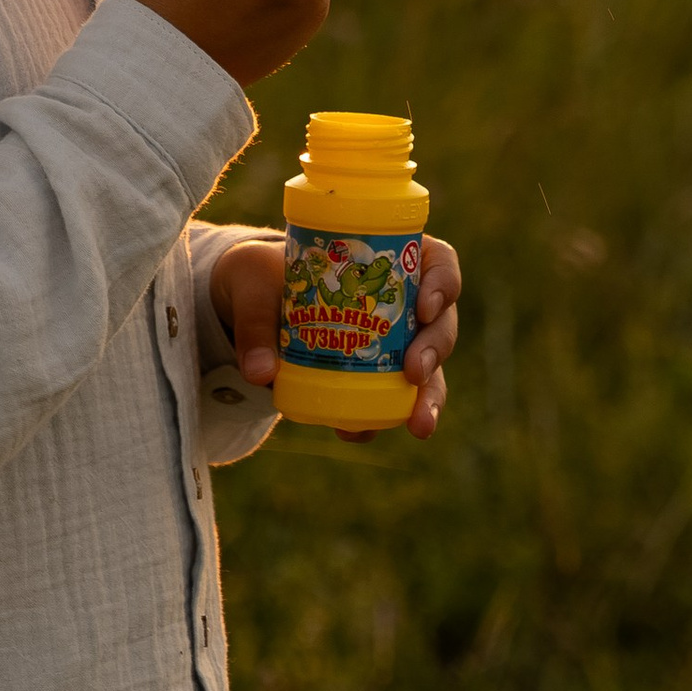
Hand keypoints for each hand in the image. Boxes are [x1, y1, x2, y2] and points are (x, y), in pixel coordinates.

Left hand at [210, 232, 463, 442]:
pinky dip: (382, 418)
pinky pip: (390, 400)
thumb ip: (255, 321)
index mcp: (389, 258)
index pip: (438, 263)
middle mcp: (402, 302)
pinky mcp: (373, 376)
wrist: (248, 307)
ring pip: (429, 369)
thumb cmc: (261, 276)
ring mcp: (393, 343)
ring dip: (429, 397)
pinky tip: (361, 432)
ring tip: (419, 425)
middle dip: (436, 348)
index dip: (443, 283)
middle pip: (440, 321)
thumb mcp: (251, 282)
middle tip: (415, 371)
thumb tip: (261, 373)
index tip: (424, 307)